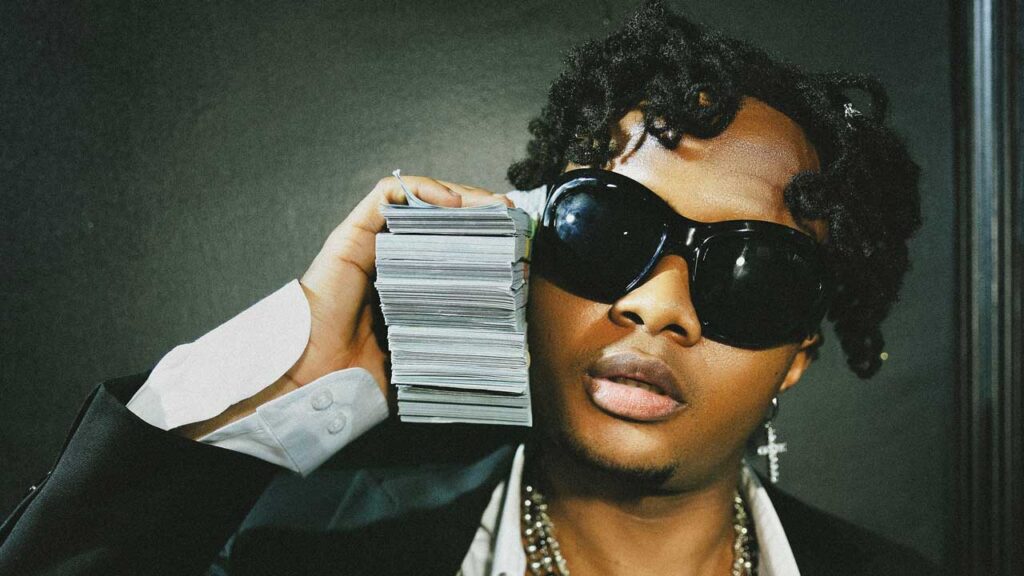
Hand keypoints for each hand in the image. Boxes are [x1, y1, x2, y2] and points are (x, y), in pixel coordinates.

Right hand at [176, 176, 510, 437]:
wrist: (316, 383)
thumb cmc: (365, 376)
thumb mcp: (429, 358)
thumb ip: (462, 349)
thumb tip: (518, 358)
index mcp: (415, 284)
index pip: (458, 247)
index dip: (491, 240)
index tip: (524, 245)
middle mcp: (395, 258)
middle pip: (444, 219)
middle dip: (483, 214)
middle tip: (514, 222)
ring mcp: (373, 244)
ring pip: (421, 200)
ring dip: (461, 195)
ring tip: (491, 208)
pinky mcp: (353, 236)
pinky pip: (387, 196)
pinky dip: (420, 190)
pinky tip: (450, 203)